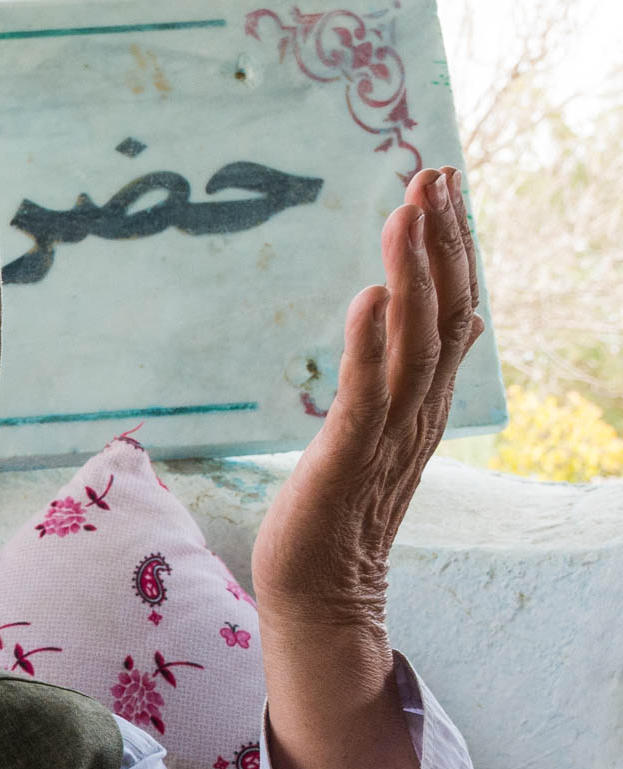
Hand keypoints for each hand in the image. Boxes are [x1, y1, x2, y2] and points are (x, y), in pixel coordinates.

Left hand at [250, 165, 483, 634]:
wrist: (320, 593)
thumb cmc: (337, 513)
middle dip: (440, 240)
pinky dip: (368, 343)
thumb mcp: (379, 432)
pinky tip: (368, 296)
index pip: (450, 309)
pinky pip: (365, 393)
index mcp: (425, 401)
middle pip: (442, 311)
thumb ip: (404, 378)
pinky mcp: (348, 457)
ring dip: (410, 272)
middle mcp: (418, 411)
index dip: (450, 247)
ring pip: (412, 340)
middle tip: (435, 173)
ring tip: (405, 212)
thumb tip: (446, 319)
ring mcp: (387, 434)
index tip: (442, 184)